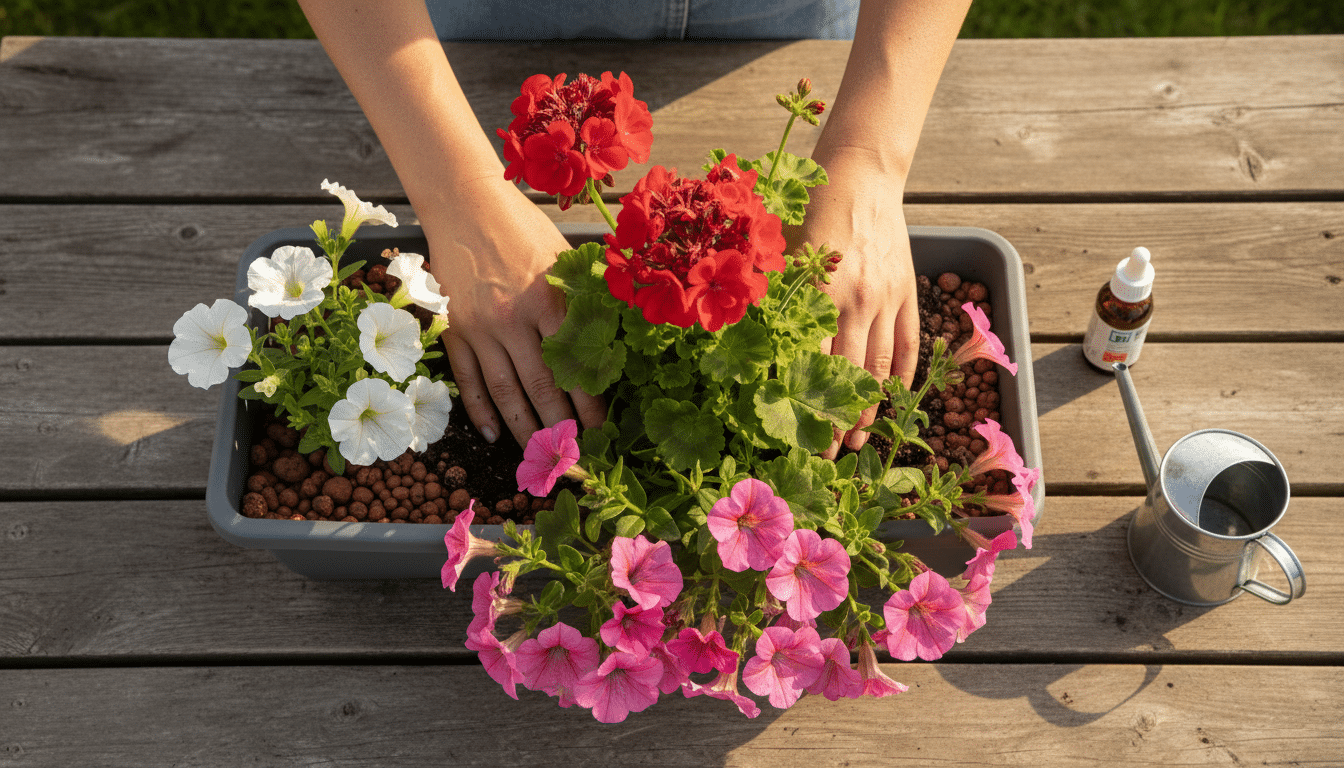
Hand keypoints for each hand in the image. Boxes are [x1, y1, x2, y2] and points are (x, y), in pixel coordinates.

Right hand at [423, 174, 605, 446]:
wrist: (464, 203)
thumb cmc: (523, 226)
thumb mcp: (564, 256)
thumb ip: (585, 297)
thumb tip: (615, 339)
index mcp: (549, 300)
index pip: (575, 365)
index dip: (589, 403)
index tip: (600, 430)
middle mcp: (514, 318)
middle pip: (542, 386)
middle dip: (561, 426)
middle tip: (574, 455)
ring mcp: (480, 327)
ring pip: (505, 390)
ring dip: (524, 427)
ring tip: (538, 454)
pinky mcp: (454, 328)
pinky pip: (468, 379)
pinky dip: (479, 409)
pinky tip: (493, 434)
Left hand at [789, 150, 919, 458]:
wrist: (860, 175)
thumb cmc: (807, 211)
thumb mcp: (778, 251)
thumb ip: (765, 294)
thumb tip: (738, 341)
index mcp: (819, 294)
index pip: (812, 363)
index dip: (805, 405)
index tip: (795, 437)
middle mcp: (856, 300)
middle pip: (848, 376)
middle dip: (838, 422)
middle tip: (828, 456)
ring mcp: (887, 298)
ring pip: (881, 367)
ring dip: (871, 408)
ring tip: (860, 439)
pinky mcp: (907, 291)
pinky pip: (909, 344)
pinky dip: (903, 376)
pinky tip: (892, 399)